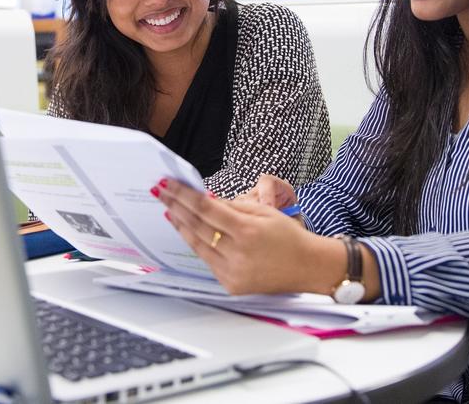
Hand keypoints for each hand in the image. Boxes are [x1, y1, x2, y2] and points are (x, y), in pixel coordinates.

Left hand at [152, 178, 340, 295]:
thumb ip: (232, 206)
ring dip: (180, 225)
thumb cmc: (289, 237)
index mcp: (248, 231)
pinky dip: (196, 243)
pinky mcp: (230, 284)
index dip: (183, 195)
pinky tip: (187, 231)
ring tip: (169, 209)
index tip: (167, 185)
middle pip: (197, 226)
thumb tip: (204, 199)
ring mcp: (233, 272)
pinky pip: (207, 260)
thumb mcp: (264, 211)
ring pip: (197, 244)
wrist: (308, 267)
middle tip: (160, 192)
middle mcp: (238, 254)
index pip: (206, 209)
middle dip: (175, 206)